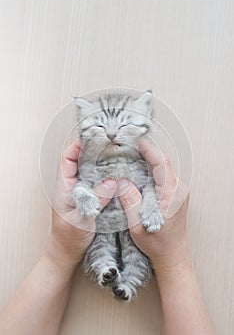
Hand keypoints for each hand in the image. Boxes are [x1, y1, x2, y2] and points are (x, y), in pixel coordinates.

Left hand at [45, 140, 116, 271]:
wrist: (66, 253)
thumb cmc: (68, 238)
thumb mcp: (83, 220)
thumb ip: (95, 200)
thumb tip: (112, 182)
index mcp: (64, 187)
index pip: (67, 158)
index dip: (78, 146)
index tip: (93, 139)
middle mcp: (71, 186)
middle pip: (80, 161)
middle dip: (93, 151)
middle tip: (110, 144)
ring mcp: (80, 191)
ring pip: (89, 171)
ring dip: (100, 162)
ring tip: (116, 155)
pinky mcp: (88, 198)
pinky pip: (96, 182)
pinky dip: (105, 176)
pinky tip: (117, 174)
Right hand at [117, 137, 189, 270]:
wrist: (172, 257)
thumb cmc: (158, 244)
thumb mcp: (138, 224)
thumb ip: (130, 200)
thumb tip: (122, 180)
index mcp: (171, 194)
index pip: (161, 164)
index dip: (149, 149)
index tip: (137, 140)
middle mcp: (178, 190)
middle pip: (163, 163)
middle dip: (148, 151)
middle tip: (130, 145)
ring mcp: (178, 193)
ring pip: (163, 169)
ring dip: (149, 160)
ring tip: (132, 154)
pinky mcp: (174, 196)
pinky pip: (163, 176)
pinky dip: (151, 169)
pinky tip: (138, 170)